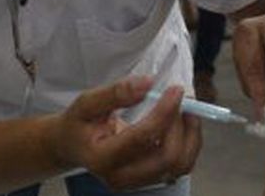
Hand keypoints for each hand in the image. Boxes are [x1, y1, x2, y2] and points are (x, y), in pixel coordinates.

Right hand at [55, 77, 200, 190]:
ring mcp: (137, 182)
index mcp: (101, 158)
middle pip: (166, 158)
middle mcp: (120, 177)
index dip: (164, 112)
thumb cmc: (79, 124)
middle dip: (180, 125)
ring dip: (190, 135)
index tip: (175, 90)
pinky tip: (182, 123)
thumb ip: (115, 93)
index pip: (142, 138)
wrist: (74, 145)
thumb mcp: (87, 102)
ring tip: (186, 109)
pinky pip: (181, 166)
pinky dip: (189, 143)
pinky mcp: (150, 179)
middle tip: (182, 98)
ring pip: (179, 165)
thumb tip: (148, 83)